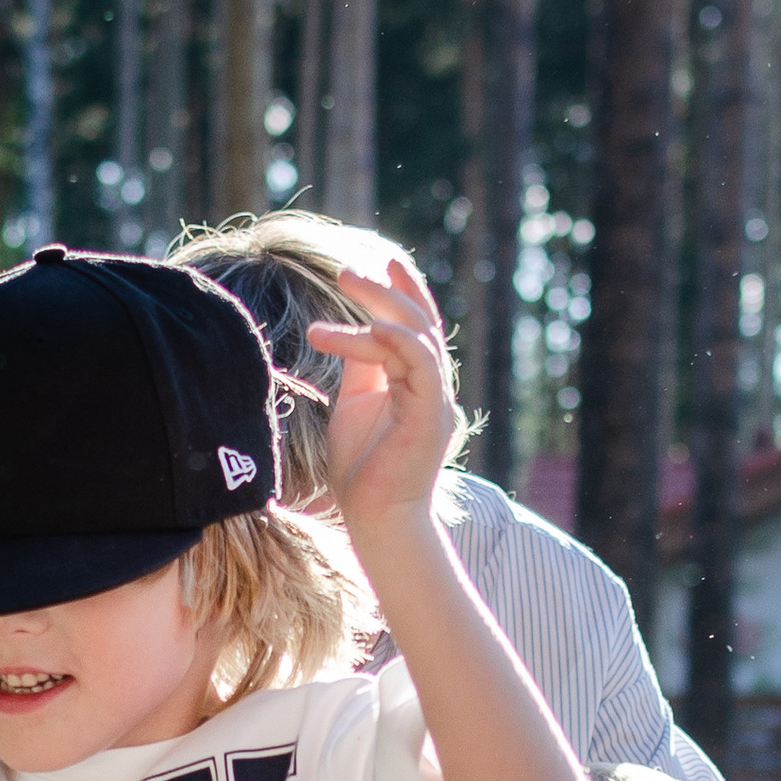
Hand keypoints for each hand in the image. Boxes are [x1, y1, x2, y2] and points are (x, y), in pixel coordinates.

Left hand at [304, 257, 457, 529]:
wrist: (374, 518)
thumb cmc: (361, 471)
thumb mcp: (353, 405)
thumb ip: (359, 370)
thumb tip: (351, 334)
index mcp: (415, 382)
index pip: (416, 325)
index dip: (402, 291)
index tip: (379, 261)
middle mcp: (431, 387)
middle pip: (418, 322)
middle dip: (386, 289)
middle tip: (347, 270)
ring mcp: (435, 400)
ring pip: (417, 335)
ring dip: (380, 305)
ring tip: (344, 283)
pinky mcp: (430, 416)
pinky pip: (420, 364)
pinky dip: (395, 341)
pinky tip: (364, 329)